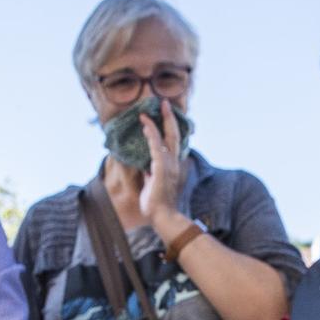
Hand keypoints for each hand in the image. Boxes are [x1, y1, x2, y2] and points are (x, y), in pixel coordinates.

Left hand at [138, 101, 186, 229]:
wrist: (163, 216)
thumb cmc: (157, 205)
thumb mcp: (153, 185)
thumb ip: (151, 175)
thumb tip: (146, 170)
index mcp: (172, 166)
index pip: (172, 143)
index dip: (168, 128)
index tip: (163, 116)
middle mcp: (174, 162)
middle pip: (174, 134)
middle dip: (169, 117)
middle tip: (163, 103)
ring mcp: (169, 165)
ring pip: (166, 137)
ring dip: (159, 121)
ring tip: (151, 109)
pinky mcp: (161, 168)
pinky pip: (157, 146)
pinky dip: (152, 134)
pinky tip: (146, 125)